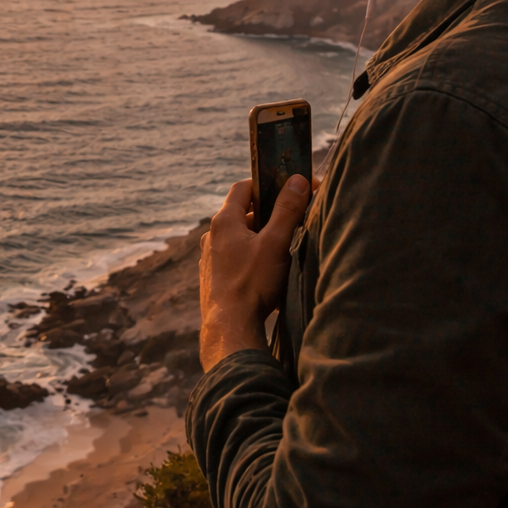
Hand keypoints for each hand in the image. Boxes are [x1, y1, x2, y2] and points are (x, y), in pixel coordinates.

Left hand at [199, 175, 311, 372]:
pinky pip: (234, 259)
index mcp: (224, 221)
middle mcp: (211, 236)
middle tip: (291, 223)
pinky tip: (266, 273)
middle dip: (267, 215)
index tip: (286, 190)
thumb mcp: (276, 243)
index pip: (242, 188)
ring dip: (259, 239)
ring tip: (282, 250)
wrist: (230, 327)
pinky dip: (250, 258)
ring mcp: (210, 258)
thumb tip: (298, 180)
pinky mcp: (213, 278)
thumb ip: (287, 210)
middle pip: (242, 214)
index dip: (265, 184)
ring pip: (239, 238)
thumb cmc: (252, 283)